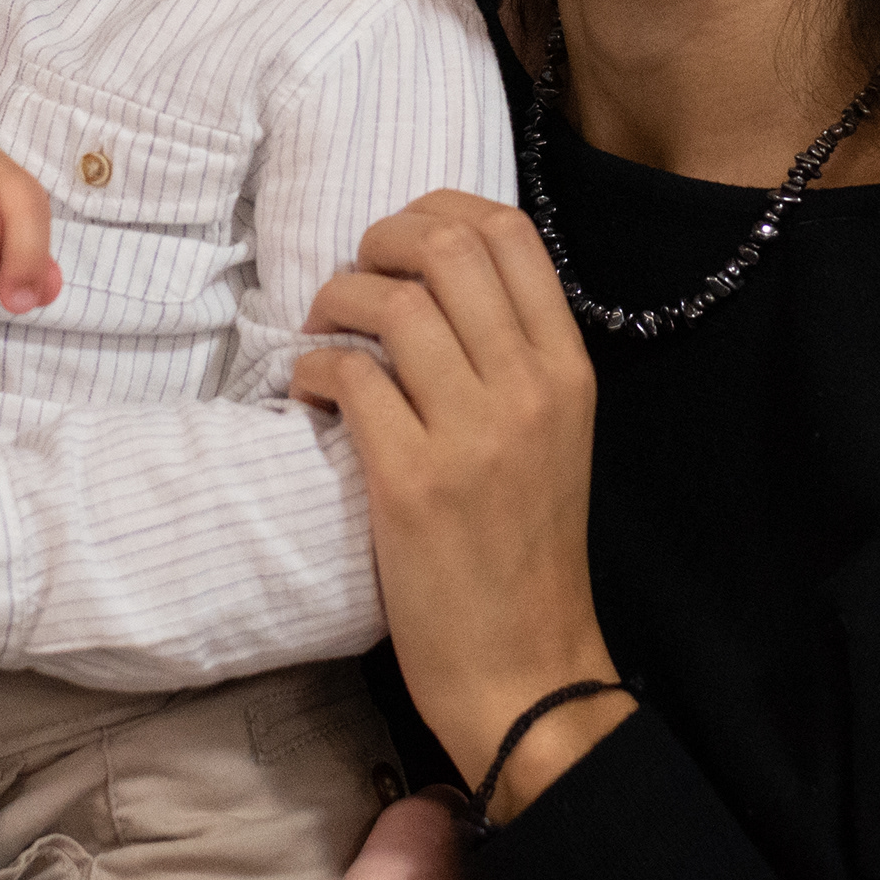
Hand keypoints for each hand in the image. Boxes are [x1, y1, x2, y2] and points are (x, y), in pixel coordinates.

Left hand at [292, 193, 622, 822]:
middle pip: (447, 248)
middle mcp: (528, 388)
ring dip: (338, 301)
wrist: (525, 670)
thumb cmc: (527, 553)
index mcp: (568, 370)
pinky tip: (311, 392)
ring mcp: (473, 434)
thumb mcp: (554, 436)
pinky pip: (350, 376)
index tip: (399, 237)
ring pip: (394, 302)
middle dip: (380, 241)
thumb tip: (440, 280)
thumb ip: (515, 357)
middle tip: (353, 278)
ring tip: (323, 333)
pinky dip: (314, 368)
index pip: (511, 234)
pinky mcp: (412, 482)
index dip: (439, 209)